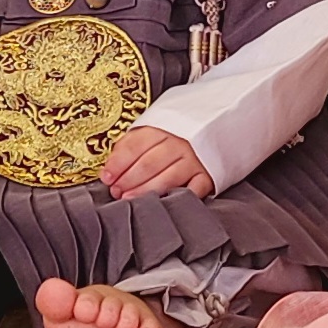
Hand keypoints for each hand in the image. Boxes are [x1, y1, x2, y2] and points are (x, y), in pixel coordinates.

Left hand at [100, 125, 215, 199]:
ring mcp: (195, 160)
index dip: (118, 163)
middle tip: (116, 192)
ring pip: (167, 178)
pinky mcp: (208, 176)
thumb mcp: (155, 128)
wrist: (221, 122)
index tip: (106, 177)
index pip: (135, 146)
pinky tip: (163, 204)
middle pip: (149, 163)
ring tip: (130, 199)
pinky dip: (178, 197)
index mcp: (162, 129)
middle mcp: (179, 143)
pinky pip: (193, 190)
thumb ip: (134, 143)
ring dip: (145, 191)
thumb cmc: (180, 131)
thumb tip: (111, 166)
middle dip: (128, 180)